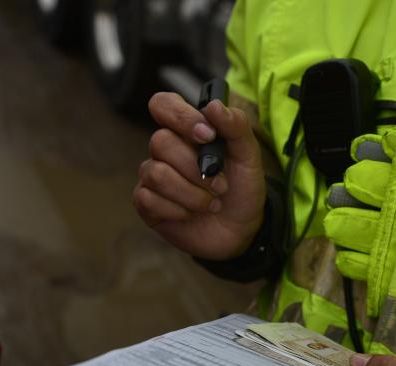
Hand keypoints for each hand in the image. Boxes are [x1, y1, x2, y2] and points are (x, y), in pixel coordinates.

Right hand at [134, 92, 265, 259]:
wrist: (241, 230)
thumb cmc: (241, 189)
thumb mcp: (248, 156)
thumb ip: (236, 126)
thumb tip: (213, 106)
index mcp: (186, 131)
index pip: (163, 105)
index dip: (180, 116)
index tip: (208, 136)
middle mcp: (165, 150)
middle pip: (160, 142)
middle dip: (195, 168)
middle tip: (221, 185)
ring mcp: (153, 176)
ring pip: (156, 174)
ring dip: (191, 194)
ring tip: (212, 203)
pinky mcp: (147, 204)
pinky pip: (149, 200)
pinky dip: (179, 210)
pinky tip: (192, 214)